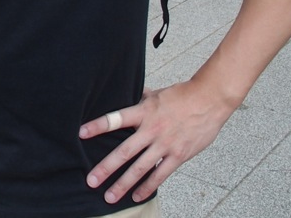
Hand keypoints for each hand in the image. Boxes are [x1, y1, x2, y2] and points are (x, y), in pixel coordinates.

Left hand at [79, 81, 232, 203]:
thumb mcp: (156, 94)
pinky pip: (160, 175)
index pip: (115, 119)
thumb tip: (127, 95)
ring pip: (140, 168)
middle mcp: (151, 129)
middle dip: (106, 167)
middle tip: (91, 180)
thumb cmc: (181, 95)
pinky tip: (136, 196)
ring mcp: (165, 144)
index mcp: (143, 112)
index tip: (81, 133)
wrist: (209, 100)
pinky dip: (147, 187)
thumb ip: (139, 99)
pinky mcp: (178, 155)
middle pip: (124, 151)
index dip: (98, 126)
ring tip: (109, 196)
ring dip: (123, 184)